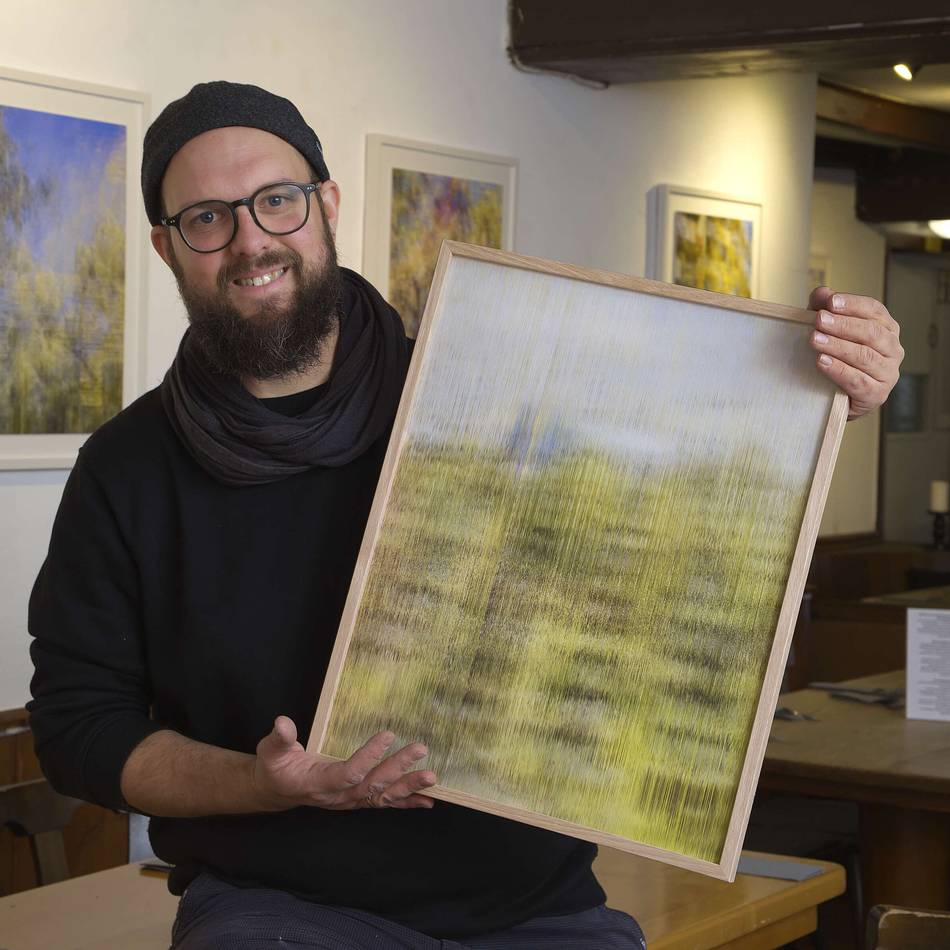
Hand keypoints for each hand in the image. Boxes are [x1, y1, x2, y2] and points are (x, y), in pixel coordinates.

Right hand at [253, 716, 436, 811]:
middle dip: (398, 769)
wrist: (278, 790)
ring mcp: (349, 800)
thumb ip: (279, 739)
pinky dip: (406, 802)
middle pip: (372, 784)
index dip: (368, 757)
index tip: (388, 735)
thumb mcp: (271, 751)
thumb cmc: (276, 768)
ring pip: (382, 796)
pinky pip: (383, 803)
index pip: (348, 773)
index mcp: (317, 783)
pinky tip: (427, 800)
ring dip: (408, 787)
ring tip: (431, 777)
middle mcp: (338, 796)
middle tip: (419, 749)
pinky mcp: (357, 800)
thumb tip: (282, 722)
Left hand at [808, 287, 903, 419]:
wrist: (837, 397)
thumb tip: (822, 291)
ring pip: (865, 356)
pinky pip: (858, 381)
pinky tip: (821, 362)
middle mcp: (893, 349)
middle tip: (818, 320)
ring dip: (838, 346)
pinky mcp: (877, 394)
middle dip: (843, 325)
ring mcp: (888, 373)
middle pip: (871, 332)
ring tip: (815, 340)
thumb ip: (824, 309)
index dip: (853, 304)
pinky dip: (839, 370)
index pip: (874, 310)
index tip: (830, 301)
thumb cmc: (836, 357)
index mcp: (886, 328)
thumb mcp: (827, 330)